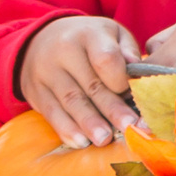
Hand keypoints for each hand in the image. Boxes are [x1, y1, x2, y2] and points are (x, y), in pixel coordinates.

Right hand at [18, 14, 138, 148]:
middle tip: (129, 128)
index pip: (106, 58)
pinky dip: (66, 129)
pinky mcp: (35, 90)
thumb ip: (127, 50)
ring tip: (104, 139)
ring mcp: (45, 71)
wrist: (42, 39)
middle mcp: (63, 50)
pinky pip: (51, 112)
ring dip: (89, 123)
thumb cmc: (89, 41)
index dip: (120, 79)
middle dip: (111, 109)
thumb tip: (139, 71)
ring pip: (71, 100)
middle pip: (91, 84)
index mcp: (88, 34)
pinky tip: (80, 141)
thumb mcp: (110, 33)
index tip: (132, 95)